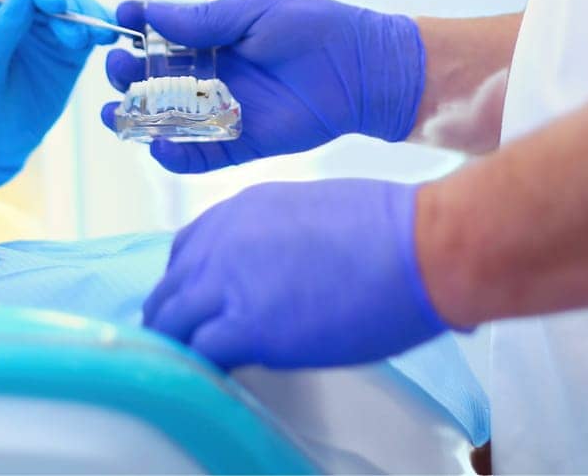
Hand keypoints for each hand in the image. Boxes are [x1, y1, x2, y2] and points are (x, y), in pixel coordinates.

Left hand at [0, 0, 115, 189]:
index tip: (56, 4)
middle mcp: (24, 15)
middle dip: (71, 7)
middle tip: (76, 37)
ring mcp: (50, 33)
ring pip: (77, 10)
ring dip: (90, 17)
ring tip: (96, 38)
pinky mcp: (71, 54)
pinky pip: (90, 34)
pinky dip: (102, 31)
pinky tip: (108, 38)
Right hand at [101, 0, 424, 172]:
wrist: (365, 72)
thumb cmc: (317, 29)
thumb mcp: (258, 12)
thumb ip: (205, 19)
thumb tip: (149, 13)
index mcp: (215, 35)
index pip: (162, 32)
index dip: (136, 27)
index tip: (118, 19)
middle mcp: (214, 72)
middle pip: (155, 77)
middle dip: (128, 73)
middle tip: (117, 69)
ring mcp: (224, 109)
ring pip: (168, 118)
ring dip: (138, 118)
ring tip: (115, 115)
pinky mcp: (241, 142)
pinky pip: (199, 155)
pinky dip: (174, 156)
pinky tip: (157, 146)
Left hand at [143, 179, 447, 368]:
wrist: (417, 247)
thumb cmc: (388, 230)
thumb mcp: (310, 213)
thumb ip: (274, 241)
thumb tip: (274, 274)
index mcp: (241, 210)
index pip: (187, 250)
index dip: (190, 283)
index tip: (202, 304)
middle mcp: (222, 241)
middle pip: (171, 288)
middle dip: (176, 317)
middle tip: (192, 343)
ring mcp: (229, 283)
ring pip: (171, 323)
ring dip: (180, 345)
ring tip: (200, 366)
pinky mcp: (246, 327)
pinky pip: (198, 354)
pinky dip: (201, 368)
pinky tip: (219, 377)